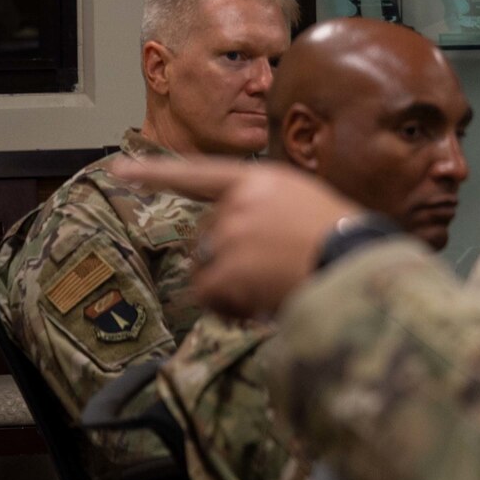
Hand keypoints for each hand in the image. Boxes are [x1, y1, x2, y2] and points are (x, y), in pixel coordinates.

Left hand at [113, 158, 362, 318]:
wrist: (358, 260)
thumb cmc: (345, 238)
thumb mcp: (308, 203)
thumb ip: (268, 208)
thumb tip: (241, 239)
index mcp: (260, 180)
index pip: (198, 174)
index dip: (157, 174)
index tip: (121, 171)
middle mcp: (239, 201)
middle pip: (207, 237)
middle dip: (227, 263)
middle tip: (267, 280)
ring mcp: (232, 233)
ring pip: (206, 268)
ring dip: (230, 288)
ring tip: (269, 294)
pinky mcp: (229, 266)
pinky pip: (208, 294)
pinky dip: (226, 307)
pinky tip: (256, 308)